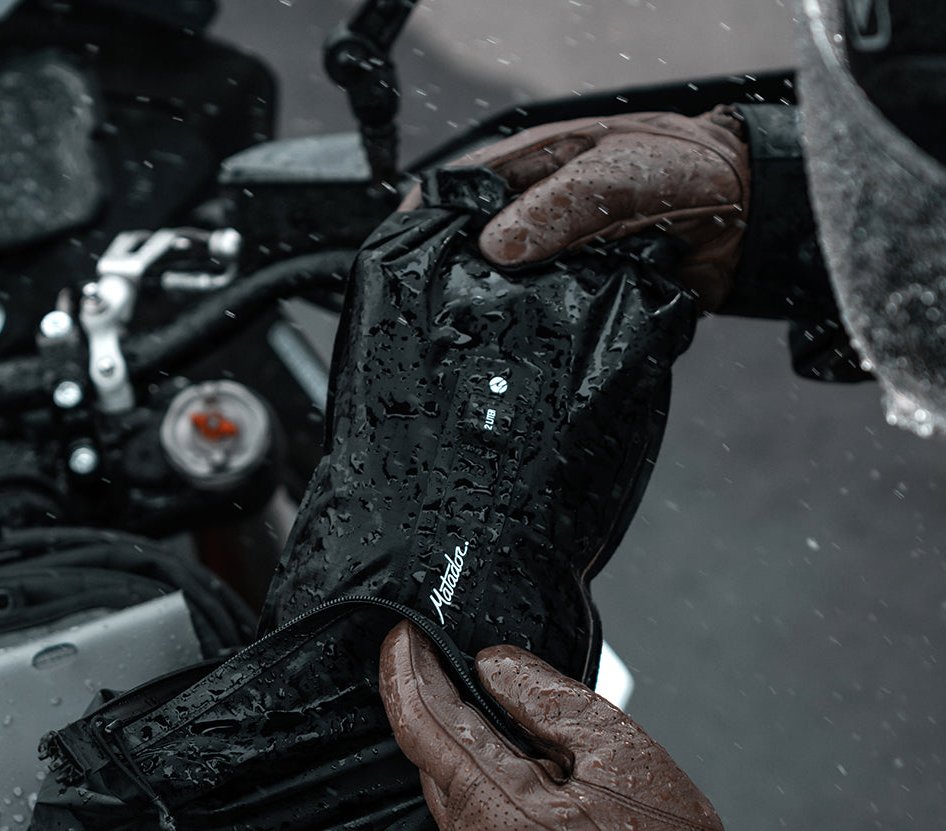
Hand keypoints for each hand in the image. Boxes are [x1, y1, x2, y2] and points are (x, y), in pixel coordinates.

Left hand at [379, 621, 731, 830]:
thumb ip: (542, 698)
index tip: (403, 638)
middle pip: (439, 762)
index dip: (405, 669)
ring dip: (486, 773)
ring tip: (555, 775)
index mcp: (493, 802)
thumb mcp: (616, 750)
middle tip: (499, 697)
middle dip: (455, 719)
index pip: (421, 719)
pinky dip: (497, 819)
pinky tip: (550, 822)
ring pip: (460, 806)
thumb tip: (492, 665)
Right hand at [403, 107, 749, 308]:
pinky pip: (537, 319)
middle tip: (424, 313)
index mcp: (531, 167)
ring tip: (458, 341)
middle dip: (446, 276)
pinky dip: (523, 335)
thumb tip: (496, 246)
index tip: (396, 255)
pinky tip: (509, 353)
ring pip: (500, 289)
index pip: (456, 188)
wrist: (744, 219)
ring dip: (484, 311)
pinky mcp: (574, 300)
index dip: (421, 218)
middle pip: (468, 246)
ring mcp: (552, 261)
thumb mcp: (617, 171)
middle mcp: (533, 216)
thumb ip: (560, 205)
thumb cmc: (684, 170)